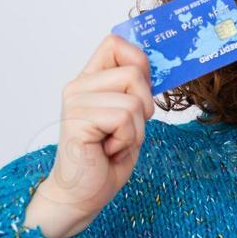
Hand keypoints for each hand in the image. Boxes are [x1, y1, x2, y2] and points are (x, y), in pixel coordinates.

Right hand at [24, 34, 154, 237]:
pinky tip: (109, 151)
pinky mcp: (78, 120)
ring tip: (116, 143)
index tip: (142, 90)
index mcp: (90, 80)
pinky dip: (127, 140)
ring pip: (134, 100)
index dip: (139, 62)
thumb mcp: (130, 117)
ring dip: (136, 130)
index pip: (115, 43)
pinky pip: (124, 118)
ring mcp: (76, 102)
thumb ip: (135, 90)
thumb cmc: (107, 159)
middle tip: (126, 130)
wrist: (83, 194)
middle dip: (145, 106)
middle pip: (134, 72)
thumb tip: (160, 66)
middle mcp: (78, 86)